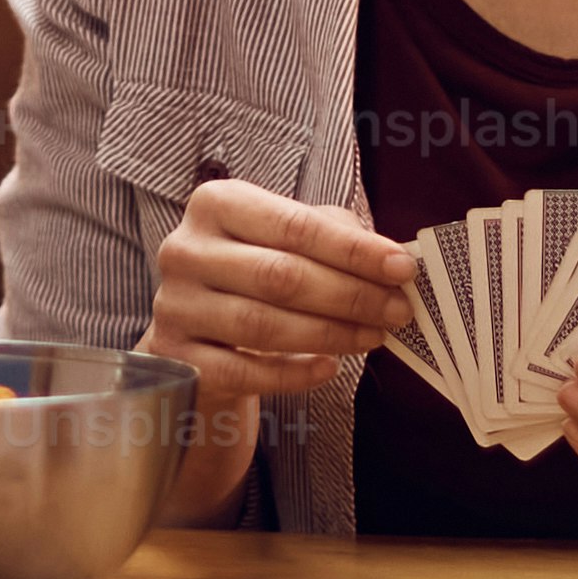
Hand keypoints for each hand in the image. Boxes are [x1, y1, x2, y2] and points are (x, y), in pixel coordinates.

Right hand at [144, 180, 415, 513]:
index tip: (402, 268)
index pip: (294, 226)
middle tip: (397, 311)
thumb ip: (333, 236)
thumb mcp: (286, 239)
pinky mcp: (176, 358)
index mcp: (216, 204)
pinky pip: (243, 372)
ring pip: (262, 326)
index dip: (353, 250)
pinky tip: (329, 368)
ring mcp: (175, 306)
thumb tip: (390, 261)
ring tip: (373, 337)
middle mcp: (186, 250)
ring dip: (329, 334)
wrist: (196, 329)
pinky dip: (293, 374)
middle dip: (350, 295)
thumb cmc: (253, 273)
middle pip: (280, 276)